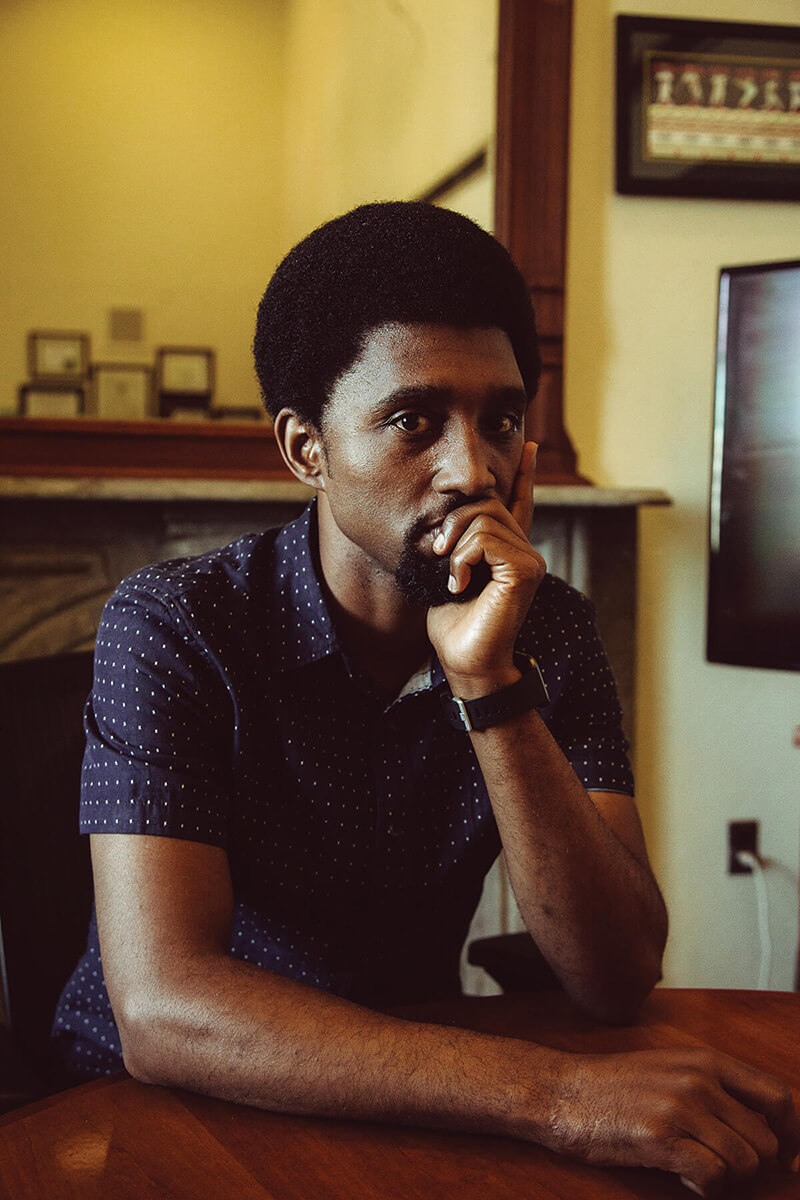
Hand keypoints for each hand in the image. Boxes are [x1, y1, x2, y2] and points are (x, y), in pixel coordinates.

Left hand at [426, 441, 545, 690]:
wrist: (466, 659)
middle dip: (452, 522)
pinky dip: (462, 559)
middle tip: (440, 555)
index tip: (532, 445)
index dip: (525, 473)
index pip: (520, 502)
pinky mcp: (525, 569)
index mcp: (508, 549)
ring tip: (452, 577)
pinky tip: (459, 584)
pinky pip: (484, 540)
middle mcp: (524, 549)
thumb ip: (456, 543)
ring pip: (482, 518)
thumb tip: (446, 518)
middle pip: (486, 502)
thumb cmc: (453, 623)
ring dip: (454, 546)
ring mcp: (529, 558)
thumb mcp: (448, 572)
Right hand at [537, 1047, 799, 1196]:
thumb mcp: (671, 1069)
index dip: (793, 1134)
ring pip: (743, 1163)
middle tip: (718, 1165)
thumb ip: (714, 1088)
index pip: (777, 1097)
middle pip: (764, 1142)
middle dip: (748, 1164)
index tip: (788, 1160)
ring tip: (695, 1167)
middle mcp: (699, 1080)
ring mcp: (681, 1107)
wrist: (563, 1091)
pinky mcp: (661, 1136)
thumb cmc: (617, 1087)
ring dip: (725, 1177)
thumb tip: (764, 1128)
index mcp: (706, 1061)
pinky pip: (713, 1177)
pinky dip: (704, 1186)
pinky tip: (681, 1175)